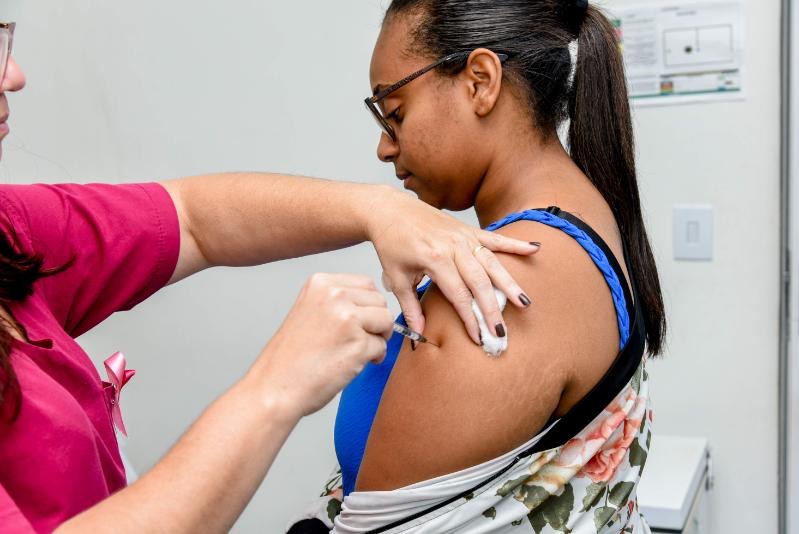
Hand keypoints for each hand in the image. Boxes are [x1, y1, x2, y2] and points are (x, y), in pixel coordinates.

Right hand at [250, 273, 393, 417]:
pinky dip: (373, 357)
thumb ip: (339, 302)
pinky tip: (351, 363)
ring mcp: (348, 319)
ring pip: (386, 320)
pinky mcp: (358, 345)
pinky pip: (382, 346)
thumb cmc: (291, 357)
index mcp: (321, 283)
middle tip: (357, 339)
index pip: (366, 284)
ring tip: (356, 350)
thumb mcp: (309, 310)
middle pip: (379, 301)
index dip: (366, 306)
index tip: (356, 322)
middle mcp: (335, 295)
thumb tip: (373, 304)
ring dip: (377, 337)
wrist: (275, 387)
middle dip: (375, 321)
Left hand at [367, 188, 538, 343]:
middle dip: (492, 309)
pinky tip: (534, 249)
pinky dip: (515, 244)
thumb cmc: (392, 244)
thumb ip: (410, 307)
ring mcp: (463, 236)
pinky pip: (495, 238)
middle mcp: (453, 246)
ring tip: (525, 303)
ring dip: (509, 283)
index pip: (458, 295)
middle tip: (502, 332)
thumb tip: (420, 335)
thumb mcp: (397, 278)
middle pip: (479, 282)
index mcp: (434, 259)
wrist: (390, 209)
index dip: (470, 319)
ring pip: (492, 263)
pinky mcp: (467, 229)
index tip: (479, 338)